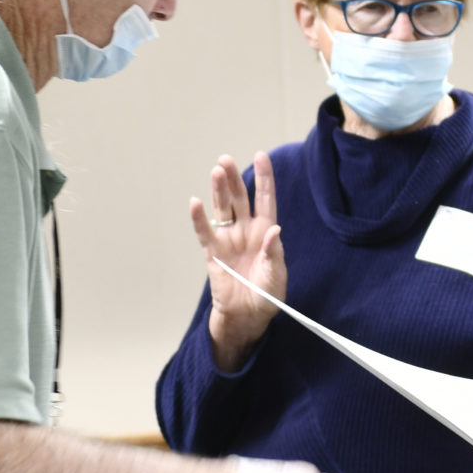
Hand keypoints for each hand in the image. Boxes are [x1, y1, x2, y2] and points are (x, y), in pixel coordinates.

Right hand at [190, 152, 283, 370]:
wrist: (248, 316)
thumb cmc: (267, 295)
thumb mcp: (277, 275)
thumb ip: (274, 253)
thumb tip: (274, 230)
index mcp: (265, 231)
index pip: (265, 198)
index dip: (264, 177)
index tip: (261, 156)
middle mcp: (246, 230)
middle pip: (239, 198)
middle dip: (234, 178)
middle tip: (225, 160)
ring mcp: (228, 239)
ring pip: (222, 209)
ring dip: (218, 190)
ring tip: (216, 172)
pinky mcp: (212, 252)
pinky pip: (204, 232)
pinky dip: (198, 218)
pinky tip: (195, 202)